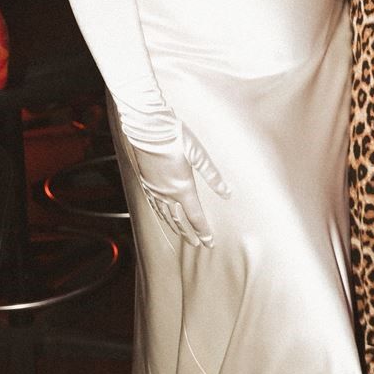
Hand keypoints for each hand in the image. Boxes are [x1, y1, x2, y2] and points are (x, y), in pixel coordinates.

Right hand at [131, 125, 229, 245]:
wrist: (148, 128)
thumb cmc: (176, 138)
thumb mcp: (199, 155)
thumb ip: (213, 176)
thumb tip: (227, 193)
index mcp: (183, 188)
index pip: (195, 217)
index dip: (203, 231)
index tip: (209, 243)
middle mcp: (167, 193)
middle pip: (180, 220)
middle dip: (190, 234)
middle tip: (198, 245)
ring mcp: (155, 189)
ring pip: (165, 215)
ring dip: (175, 227)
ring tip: (183, 235)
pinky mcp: (146, 182)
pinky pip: (154, 205)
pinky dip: (160, 215)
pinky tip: (162, 217)